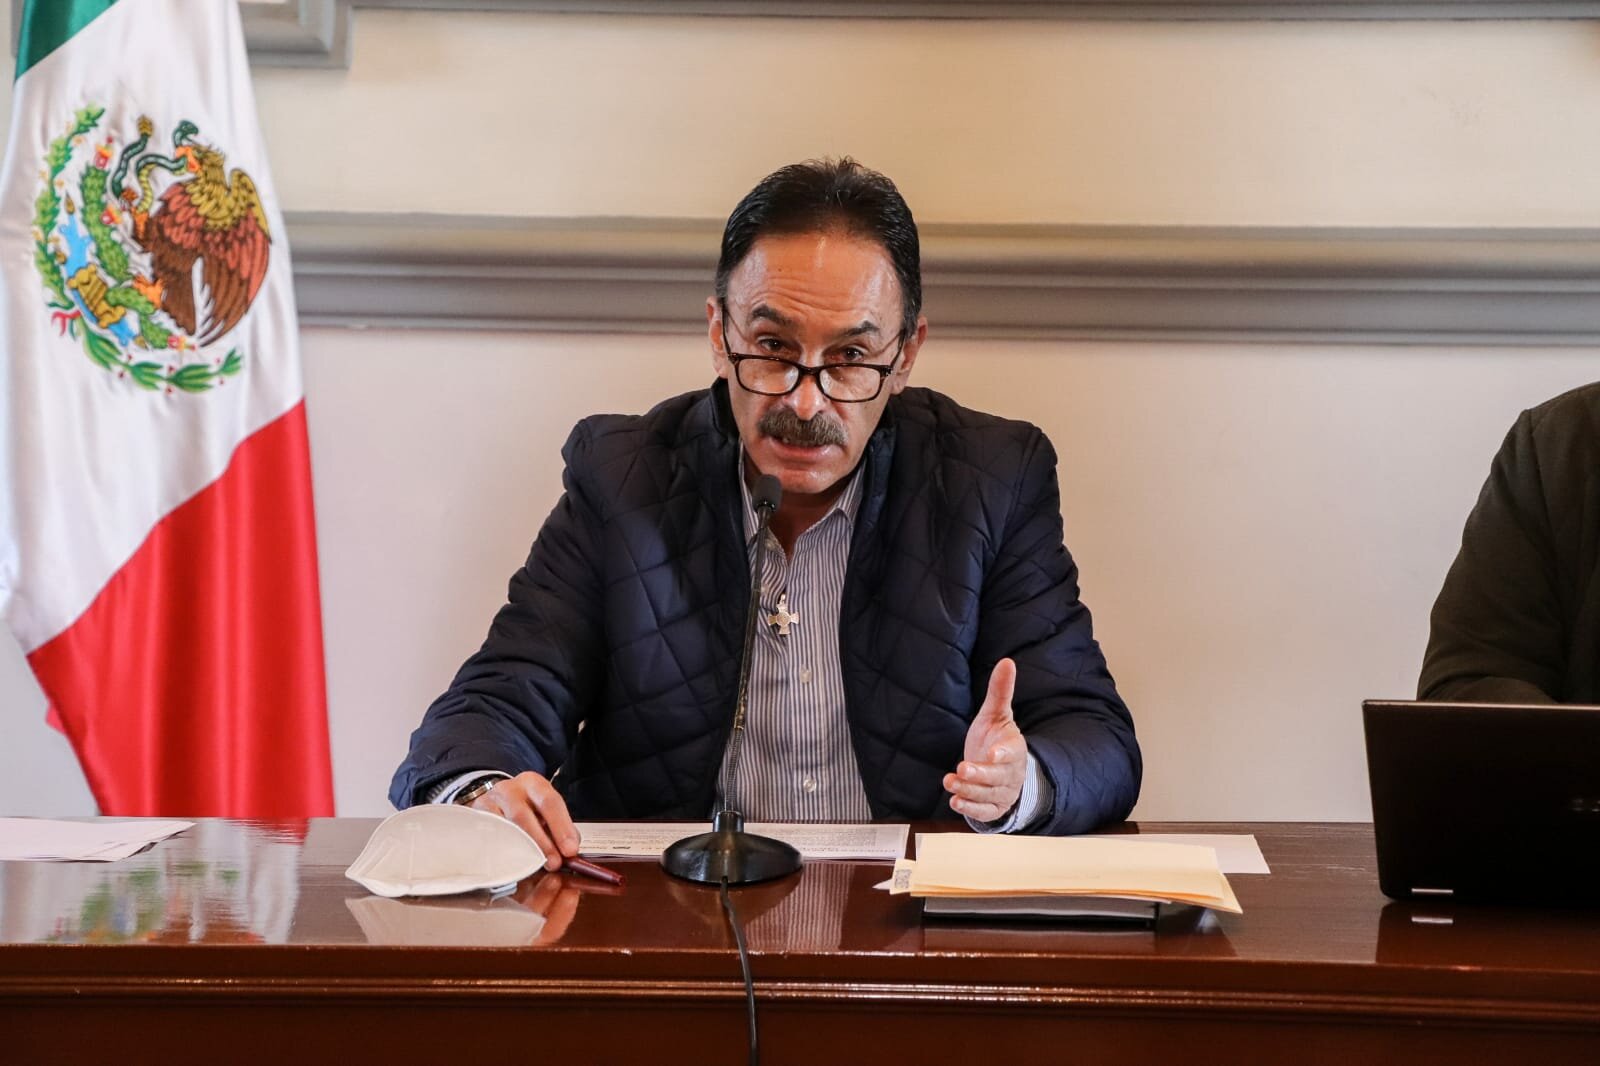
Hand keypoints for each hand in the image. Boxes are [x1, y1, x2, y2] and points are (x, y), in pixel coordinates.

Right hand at [467, 770, 580, 870]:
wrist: (496, 801)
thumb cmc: (526, 809)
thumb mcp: (545, 812)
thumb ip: (559, 828)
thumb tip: (570, 852)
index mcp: (534, 784)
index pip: (550, 802)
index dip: (561, 827)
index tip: (570, 849)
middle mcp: (510, 789)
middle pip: (523, 815)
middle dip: (540, 843)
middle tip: (553, 863)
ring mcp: (489, 802)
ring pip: (503, 827)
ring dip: (520, 851)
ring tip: (533, 867)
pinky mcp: (475, 817)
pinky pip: (487, 837)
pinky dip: (500, 853)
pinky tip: (510, 864)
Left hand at [942, 658, 1025, 821]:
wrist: (1000, 769)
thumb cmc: (996, 739)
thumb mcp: (996, 715)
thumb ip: (1000, 691)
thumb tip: (1007, 661)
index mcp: (1014, 749)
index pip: (1012, 754)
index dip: (1002, 755)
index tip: (992, 754)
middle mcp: (1011, 774)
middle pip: (998, 778)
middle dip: (980, 775)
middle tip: (962, 768)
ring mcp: (1003, 793)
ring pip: (989, 795)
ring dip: (969, 790)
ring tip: (950, 781)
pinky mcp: (994, 808)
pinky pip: (985, 813)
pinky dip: (971, 809)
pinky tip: (955, 801)